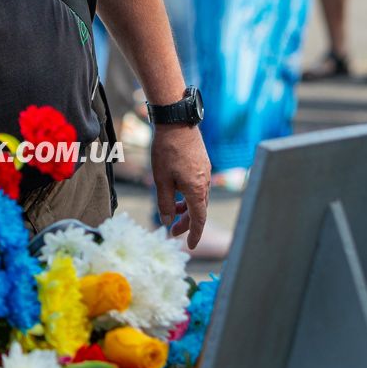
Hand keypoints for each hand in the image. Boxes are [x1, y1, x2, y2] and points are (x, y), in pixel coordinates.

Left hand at [151, 125, 210, 249]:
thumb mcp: (161, 180)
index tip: (190, 246)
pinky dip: (188, 194)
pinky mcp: (202, 163)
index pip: (199, 219)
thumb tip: (167, 221)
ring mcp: (205, 172)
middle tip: (173, 231)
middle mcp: (205, 183)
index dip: (194, 234)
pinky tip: (176, 190)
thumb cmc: (167, 150)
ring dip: (186, 208)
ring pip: (198, 198)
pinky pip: (198, 186)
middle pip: (199, 210)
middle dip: (187, 223)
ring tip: (172, 211)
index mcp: (197, 190)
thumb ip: (165, 203)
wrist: (176, 122)